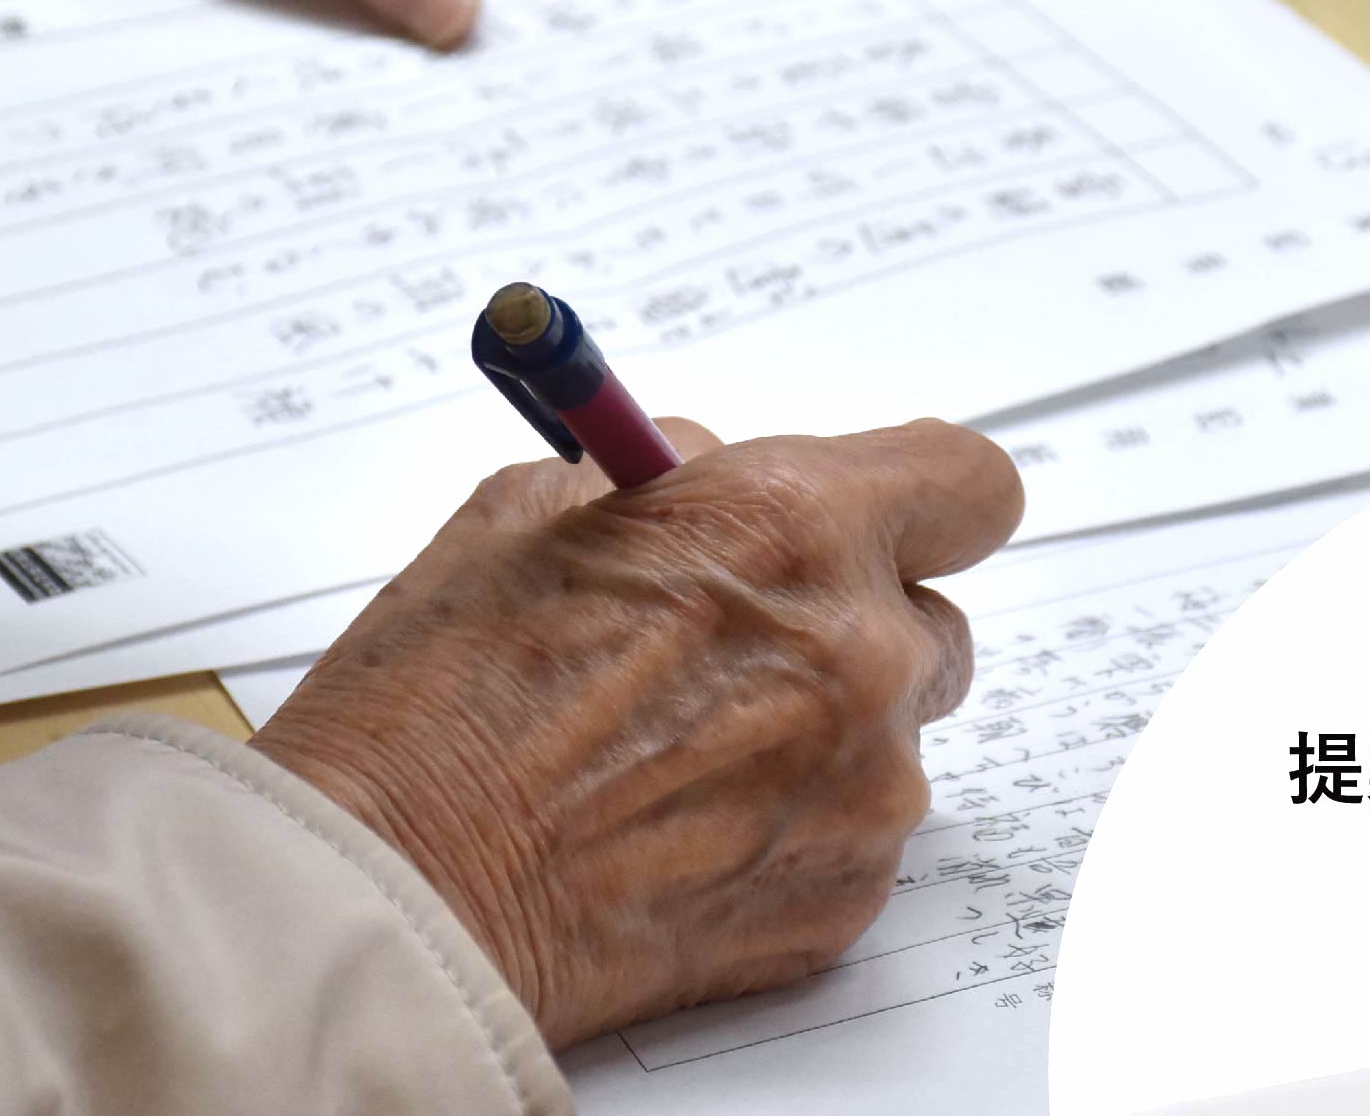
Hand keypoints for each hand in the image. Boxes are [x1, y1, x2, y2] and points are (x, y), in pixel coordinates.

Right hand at [249, 418, 1022, 1044]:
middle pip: (933, 621)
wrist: (401, 895)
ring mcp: (867, 791)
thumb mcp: (526, 514)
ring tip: (675, 760)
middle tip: (735, 653)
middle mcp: (860, 656)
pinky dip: (789, 830)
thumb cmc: (438, 708)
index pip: (968, 485)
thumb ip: (661, 478)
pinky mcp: (848, 900)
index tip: (881, 518)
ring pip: (891, 739)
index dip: (920, 502)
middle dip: (851, 627)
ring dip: (819, 736)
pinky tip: (674, 833)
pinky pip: (854, 838)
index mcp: (794, 528)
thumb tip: (708, 469)